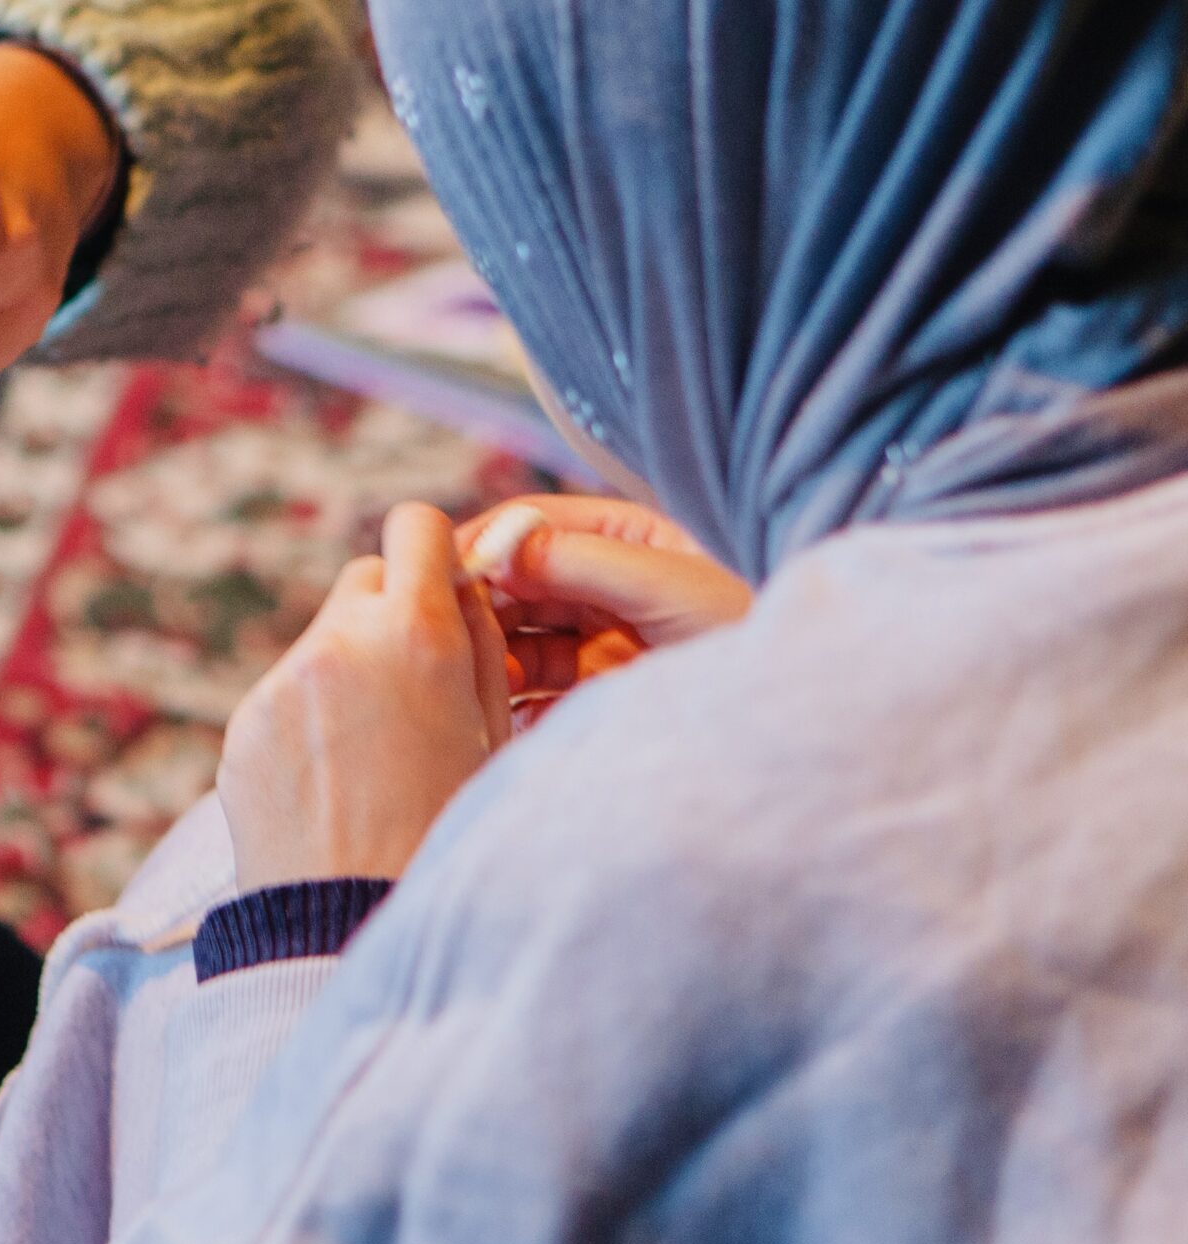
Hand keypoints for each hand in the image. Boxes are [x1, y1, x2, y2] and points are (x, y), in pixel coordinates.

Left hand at [216, 502, 512, 889]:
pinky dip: (309, 719)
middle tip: (416, 686)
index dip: (433, 555)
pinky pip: (284, 695)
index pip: (415, 527)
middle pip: (365, 579)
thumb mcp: (496, 738)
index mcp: (418, 637)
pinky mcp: (243, 724)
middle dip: (392, 614)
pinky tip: (333, 782)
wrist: (353, 931)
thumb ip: (481, 648)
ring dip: (350, 669)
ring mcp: (282, 683)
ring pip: (323, 639)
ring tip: (376, 753)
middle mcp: (341, 643)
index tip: (443, 594)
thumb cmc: (448, 838)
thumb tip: (463, 586)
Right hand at [457, 494, 750, 710]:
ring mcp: (601, 644)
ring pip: (519, 643)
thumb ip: (583, 560)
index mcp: (627, 538)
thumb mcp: (674, 585)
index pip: (532, 527)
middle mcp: (607, 586)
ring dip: (489, 657)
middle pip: (516, 586)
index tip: (439, 570)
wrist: (804, 716)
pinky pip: (536, 697)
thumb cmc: (758, 633)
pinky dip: (510, 704)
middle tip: (443, 632)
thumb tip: (497, 549)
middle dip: (479, 606)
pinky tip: (494, 713)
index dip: (485, 544)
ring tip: (468, 679)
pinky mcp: (599, 700)